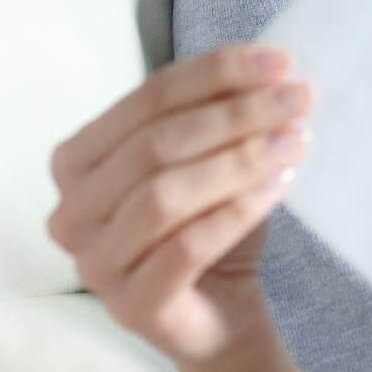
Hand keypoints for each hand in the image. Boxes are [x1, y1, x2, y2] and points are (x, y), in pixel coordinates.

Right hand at [45, 44, 315, 367]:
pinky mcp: (132, 306)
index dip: (217, 72)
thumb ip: (221, 111)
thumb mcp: (211, 155)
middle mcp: (72, 212)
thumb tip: (272, 67)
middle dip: (237, 114)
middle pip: (156, 144)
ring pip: (165, 195)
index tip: (282, 62)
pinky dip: (237, 210)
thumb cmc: (209, 221)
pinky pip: (185, 247)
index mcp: (78, 160)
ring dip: (240, 159)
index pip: (148, 97)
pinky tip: (280, 184)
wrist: (221, 309)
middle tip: (300, 100)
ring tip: (296, 141)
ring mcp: (95, 264)